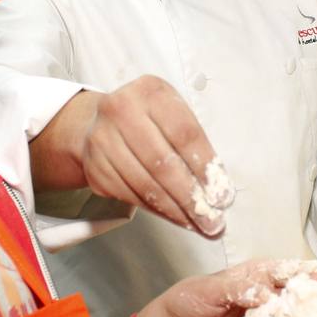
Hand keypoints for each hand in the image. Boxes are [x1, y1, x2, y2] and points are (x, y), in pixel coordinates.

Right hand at [81, 75, 229, 236]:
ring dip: (175, 210)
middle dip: (191, 198)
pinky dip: (156, 210)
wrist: (97, 121)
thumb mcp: (171, 112)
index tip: (222, 194)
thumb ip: (193, 142)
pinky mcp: (95, 167)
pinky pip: (130, 195)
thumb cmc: (147, 117)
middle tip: (213, 221)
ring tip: (197, 224)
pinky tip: (174, 217)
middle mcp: (121, 112)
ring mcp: (102, 140)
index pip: (184, 134)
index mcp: (150, 92)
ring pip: (145, 185)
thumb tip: (218, 188)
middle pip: (163, 164)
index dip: (205, 167)